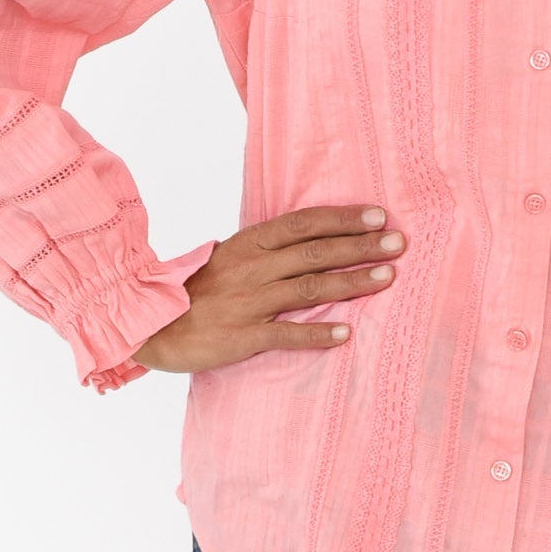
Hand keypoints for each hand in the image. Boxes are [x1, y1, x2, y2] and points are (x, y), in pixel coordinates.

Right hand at [131, 204, 406, 373]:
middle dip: (360, 246)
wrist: (151, 322)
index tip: (379, 215)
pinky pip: (286, 334)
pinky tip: (346, 335)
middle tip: (398, 243)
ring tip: (387, 278)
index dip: (343, 219)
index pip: (304, 224)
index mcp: (250, 244)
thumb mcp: (231, 256)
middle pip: (316, 253)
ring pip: (309, 288)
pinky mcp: (243, 336)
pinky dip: (317, 334)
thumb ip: (269, 250)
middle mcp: (254, 268)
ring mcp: (249, 302)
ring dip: (351, 282)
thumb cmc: (196, 289)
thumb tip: (314, 239)